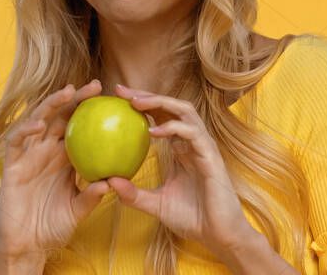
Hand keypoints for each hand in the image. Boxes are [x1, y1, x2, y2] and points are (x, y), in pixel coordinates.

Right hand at [0, 80, 110, 263]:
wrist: (26, 246)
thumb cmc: (53, 227)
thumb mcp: (77, 211)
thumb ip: (91, 196)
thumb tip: (111, 182)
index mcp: (64, 159)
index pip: (79, 128)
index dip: (92, 112)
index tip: (113, 101)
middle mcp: (46, 152)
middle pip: (60, 117)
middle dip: (75, 98)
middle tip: (95, 87)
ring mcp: (28, 156)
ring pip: (38, 121)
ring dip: (51, 104)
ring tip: (68, 93)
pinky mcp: (11, 165)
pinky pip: (17, 142)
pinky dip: (26, 130)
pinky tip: (40, 125)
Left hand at [107, 84, 257, 257]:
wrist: (218, 235)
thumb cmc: (191, 218)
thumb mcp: (155, 204)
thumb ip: (134, 194)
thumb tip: (108, 182)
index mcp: (181, 149)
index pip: (161, 116)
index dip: (142, 104)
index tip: (117, 98)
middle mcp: (192, 142)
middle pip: (171, 107)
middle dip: (147, 95)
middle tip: (121, 91)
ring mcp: (203, 147)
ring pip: (185, 111)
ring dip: (160, 102)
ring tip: (137, 103)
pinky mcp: (211, 156)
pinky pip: (193, 133)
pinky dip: (173, 127)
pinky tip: (153, 131)